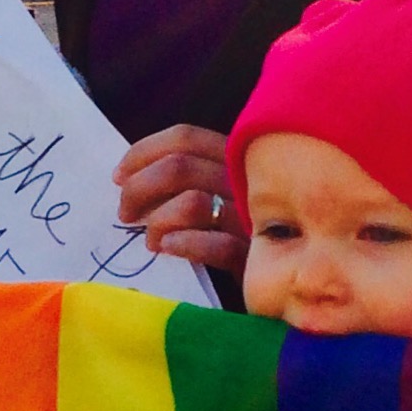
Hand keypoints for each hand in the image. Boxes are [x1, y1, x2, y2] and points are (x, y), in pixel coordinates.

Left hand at [113, 123, 248, 274]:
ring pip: (193, 203)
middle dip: (139, 188)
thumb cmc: (245, 232)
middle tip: (126, 214)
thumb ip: (189, 179)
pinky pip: (217, 246)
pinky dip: (184, 243)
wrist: (292, 272)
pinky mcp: (256, 258)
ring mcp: (253, 219)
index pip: (185, 138)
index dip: (143, 152)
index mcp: (236, 159)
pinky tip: (169, 248)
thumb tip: (130, 179)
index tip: (118, 177)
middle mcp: (246, 181)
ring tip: (151, 241)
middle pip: (179, 167)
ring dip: (158, 221)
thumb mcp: (224, 194)